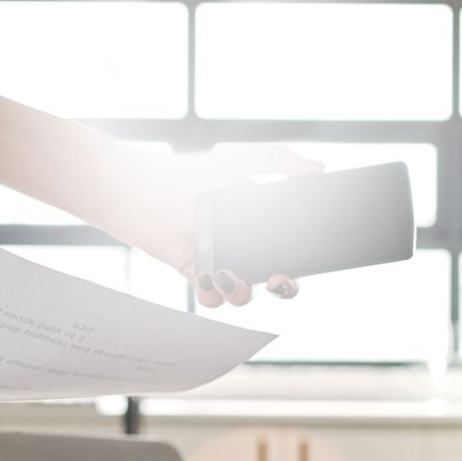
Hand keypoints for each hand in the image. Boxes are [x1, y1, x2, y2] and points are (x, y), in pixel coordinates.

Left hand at [95, 144, 322, 307]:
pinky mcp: (196, 275)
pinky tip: (208, 275)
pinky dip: (214, 295)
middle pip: (278, 283)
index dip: (302, 264)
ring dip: (242, 292)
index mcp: (262, 228)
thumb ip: (283, 160)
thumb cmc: (190, 172)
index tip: (302, 263)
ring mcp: (220, 264)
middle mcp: (244, 249)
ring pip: (246, 296)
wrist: (140, 187)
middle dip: (286, 288)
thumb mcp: (243, 159)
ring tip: (226, 272)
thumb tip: (321, 168)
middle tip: (277, 280)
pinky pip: (213, 301)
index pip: (292, 254)